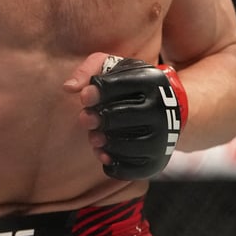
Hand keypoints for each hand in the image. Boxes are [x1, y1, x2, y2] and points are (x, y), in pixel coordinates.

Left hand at [65, 53, 187, 179]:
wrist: (167, 107)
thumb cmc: (129, 85)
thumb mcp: (113, 67)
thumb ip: (88, 70)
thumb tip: (68, 88)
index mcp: (150, 80)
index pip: (118, 85)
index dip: (96, 92)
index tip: (84, 98)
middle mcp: (162, 109)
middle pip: (122, 115)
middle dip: (97, 118)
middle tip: (85, 119)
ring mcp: (163, 137)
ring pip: (128, 145)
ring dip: (103, 142)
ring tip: (94, 137)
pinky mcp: (158, 160)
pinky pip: (133, 168)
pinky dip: (113, 164)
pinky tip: (103, 154)